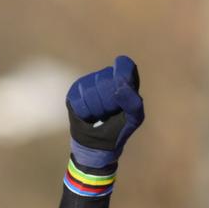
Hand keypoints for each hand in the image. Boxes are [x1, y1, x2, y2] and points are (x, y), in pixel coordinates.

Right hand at [66, 55, 144, 170]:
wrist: (98, 142)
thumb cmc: (120, 127)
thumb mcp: (134, 118)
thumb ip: (133, 102)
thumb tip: (122, 87)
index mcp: (126, 80)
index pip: (124, 65)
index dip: (122, 75)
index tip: (120, 90)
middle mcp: (107, 76)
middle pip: (106, 79)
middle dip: (110, 101)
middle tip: (111, 112)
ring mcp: (89, 82)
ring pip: (91, 89)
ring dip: (97, 108)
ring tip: (101, 115)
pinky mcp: (75, 91)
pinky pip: (79, 99)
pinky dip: (86, 112)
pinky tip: (89, 115)